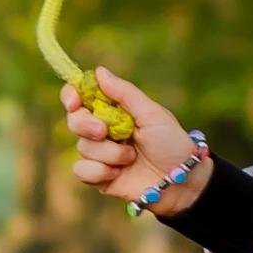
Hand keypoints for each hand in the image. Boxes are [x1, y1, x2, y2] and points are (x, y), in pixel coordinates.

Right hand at [61, 69, 202, 214]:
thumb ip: (125, 93)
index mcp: (114, 110)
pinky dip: (99, 172)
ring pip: (82, 147)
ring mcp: (101, 154)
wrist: (181, 181)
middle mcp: (103, 130)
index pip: (82, 96)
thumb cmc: (172, 143)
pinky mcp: (99, 177)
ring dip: (108, 153)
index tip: (75, 102)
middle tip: (104, 131)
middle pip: (74, 120)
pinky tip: (118, 174)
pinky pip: (81, 170)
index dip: (71, 96)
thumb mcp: (152, 113)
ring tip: (131, 158)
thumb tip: (99, 71)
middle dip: (85, 125)